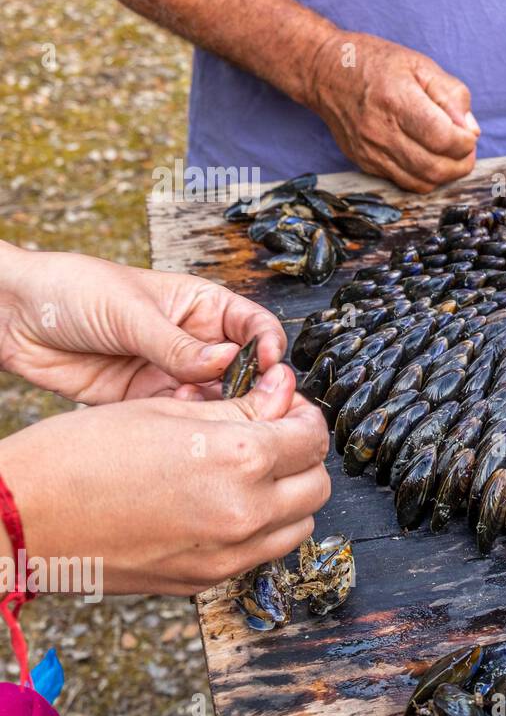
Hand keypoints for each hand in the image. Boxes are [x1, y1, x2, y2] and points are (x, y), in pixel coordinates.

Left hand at [0, 245, 285, 404]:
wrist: (12, 316)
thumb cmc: (72, 290)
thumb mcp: (131, 312)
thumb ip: (179, 344)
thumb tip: (230, 361)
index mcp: (202, 307)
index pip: (254, 327)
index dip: (268, 347)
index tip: (269, 366)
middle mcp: (194, 342)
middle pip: (242, 372)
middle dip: (249, 390)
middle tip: (248, 404)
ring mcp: (171, 373)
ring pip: (213, 401)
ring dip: (215, 411)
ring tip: (203, 413)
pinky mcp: (145, 401)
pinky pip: (177, 419)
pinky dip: (183, 425)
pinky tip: (175, 420)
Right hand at [0, 364, 329, 595]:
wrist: (18, 520)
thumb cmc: (79, 455)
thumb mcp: (166, 413)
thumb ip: (239, 408)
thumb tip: (284, 393)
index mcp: (238, 460)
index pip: (312, 438)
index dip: (303, 416)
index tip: (287, 409)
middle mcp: (243, 514)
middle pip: (317, 486)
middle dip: (303, 458)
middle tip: (273, 438)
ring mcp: (226, 556)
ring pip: (299, 526)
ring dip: (289, 498)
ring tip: (250, 474)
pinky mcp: (204, 582)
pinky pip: (261, 554)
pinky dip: (260, 530)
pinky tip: (224, 505)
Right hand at [307, 31, 478, 192]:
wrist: (324, 72)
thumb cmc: (376, 63)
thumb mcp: (419, 65)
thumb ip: (451, 95)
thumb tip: (471, 130)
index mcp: (397, 100)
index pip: (443, 138)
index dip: (465, 142)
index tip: (468, 134)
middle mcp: (380, 130)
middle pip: (435, 167)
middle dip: (461, 163)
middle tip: (466, 148)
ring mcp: (370, 151)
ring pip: (422, 182)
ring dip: (446, 174)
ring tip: (451, 155)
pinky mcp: (364, 163)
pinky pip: (405, 183)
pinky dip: (425, 177)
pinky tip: (429, 159)